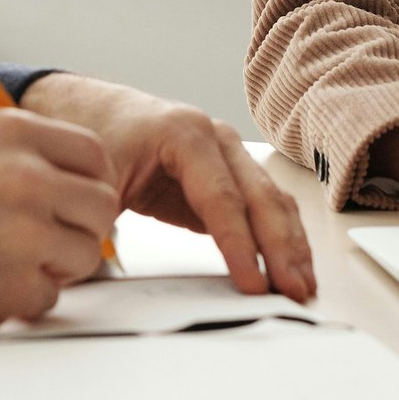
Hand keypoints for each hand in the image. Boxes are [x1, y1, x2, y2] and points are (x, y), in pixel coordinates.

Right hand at [0, 108, 120, 333]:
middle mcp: (27, 177)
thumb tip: (33, 148)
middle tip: (56, 237)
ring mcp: (26, 233)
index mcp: (10, 132)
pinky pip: (51, 295)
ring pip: (86, 254)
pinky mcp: (16, 284)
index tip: (78, 198)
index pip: (93, 153)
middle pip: (102, 205)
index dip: (90, 180)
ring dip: (57, 264)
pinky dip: (26, 298)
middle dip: (82, 226)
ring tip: (14, 263)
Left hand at [19, 74, 314, 302]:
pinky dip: (281, 237)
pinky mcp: (230, 177)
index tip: (253, 283)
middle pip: (261, 197)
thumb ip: (105, 215)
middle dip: (281, 248)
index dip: (239, 245)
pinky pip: (265, 207)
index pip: (222, 198)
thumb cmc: (97, 135)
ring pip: (273, 201)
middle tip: (294, 291)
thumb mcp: (96, 174)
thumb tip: (100, 265)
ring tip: (304, 286)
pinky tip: (291, 266)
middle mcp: (217, 138)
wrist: (94, 108)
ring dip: (291, 245)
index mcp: (184, 133)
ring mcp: (230, 155)